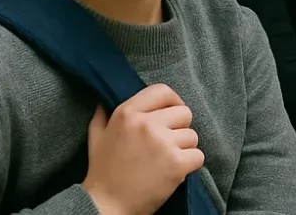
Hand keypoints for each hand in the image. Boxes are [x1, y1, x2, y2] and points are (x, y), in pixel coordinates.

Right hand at [83, 84, 203, 214]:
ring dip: (184, 148)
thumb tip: (105, 100)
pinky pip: (198, 155)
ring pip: (192, 135)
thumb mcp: (97, 138)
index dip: (172, 101)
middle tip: (166, 144)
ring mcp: (163, 143)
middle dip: (179, 128)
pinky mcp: (176, 163)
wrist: (105, 206)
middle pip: (184, 113)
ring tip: (166, 160)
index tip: (172, 112)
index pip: (162, 91)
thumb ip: (103, 115)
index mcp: (127, 113)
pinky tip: (175, 171)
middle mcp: (146, 124)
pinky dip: (190, 164)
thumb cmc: (102, 172)